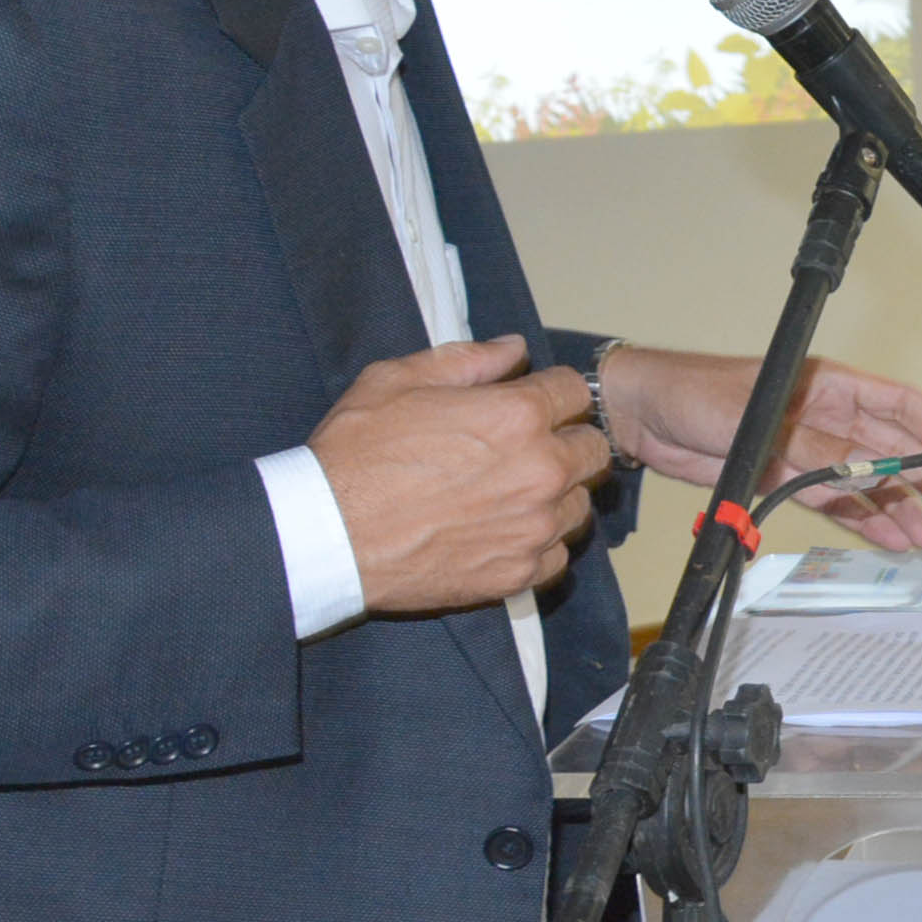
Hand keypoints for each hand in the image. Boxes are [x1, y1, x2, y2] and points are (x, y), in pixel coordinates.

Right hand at [312, 337, 611, 614]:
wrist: (327, 535)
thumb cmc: (355, 454)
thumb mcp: (397, 380)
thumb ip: (468, 360)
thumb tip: (514, 349)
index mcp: (517, 416)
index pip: (576, 392)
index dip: (552, 393)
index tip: (530, 403)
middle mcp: (541, 471)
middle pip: (593, 450)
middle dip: (566, 442)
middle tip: (524, 449)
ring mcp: (535, 527)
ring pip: (579, 504)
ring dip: (556, 495)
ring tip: (509, 493)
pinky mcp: (520, 573)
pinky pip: (557, 554)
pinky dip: (538, 543)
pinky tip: (501, 531)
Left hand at [604, 348, 921, 550]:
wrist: (646, 416)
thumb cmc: (697, 393)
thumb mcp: (766, 417)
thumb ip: (821, 446)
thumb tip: (873, 469)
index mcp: (829, 386)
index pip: (898, 406)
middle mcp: (827, 418)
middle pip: (891, 452)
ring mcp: (808, 451)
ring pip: (867, 483)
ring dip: (896, 510)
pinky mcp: (786, 479)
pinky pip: (834, 502)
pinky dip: (860, 519)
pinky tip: (886, 540)